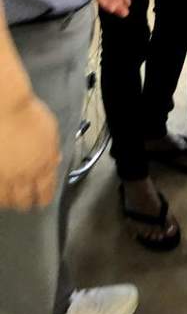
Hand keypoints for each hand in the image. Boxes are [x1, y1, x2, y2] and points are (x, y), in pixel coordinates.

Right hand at [0, 94, 60, 209]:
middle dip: (26, 203)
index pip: (46, 191)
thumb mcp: (50, 131)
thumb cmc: (29, 114)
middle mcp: (24, 174)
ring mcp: (5, 175)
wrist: (6, 108)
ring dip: (9, 202)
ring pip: (6, 199)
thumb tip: (54, 159)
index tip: (42, 202)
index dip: (44, 199)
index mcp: (44, 164)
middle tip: (25, 205)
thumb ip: (52, 149)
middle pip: (25, 199)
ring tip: (9, 202)